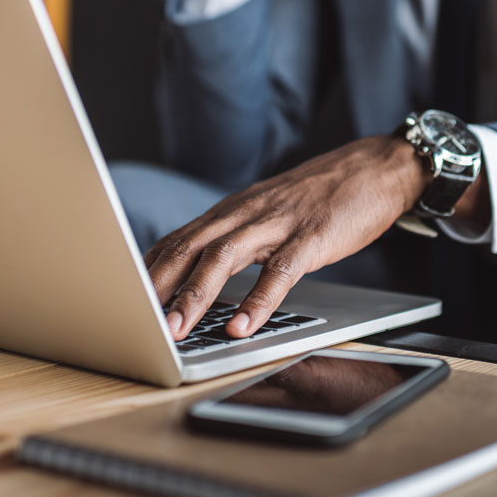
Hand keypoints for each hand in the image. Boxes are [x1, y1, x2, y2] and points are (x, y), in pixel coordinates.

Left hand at [145, 136, 430, 340]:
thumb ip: (234, 239)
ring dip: (196, 295)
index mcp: (232, 211)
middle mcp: (246, 213)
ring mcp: (278, 222)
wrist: (377, 166)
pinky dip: (258, 300)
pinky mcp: (313, 236)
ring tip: (176, 329)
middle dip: (157, 285)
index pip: (177, 240)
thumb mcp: (267, 214)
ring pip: (224, 257)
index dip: (146, 271)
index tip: (119, 300)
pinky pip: (280, 271)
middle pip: (189, 248)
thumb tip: (197, 273)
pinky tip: (243, 327)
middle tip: (132, 321)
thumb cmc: (320, 197)